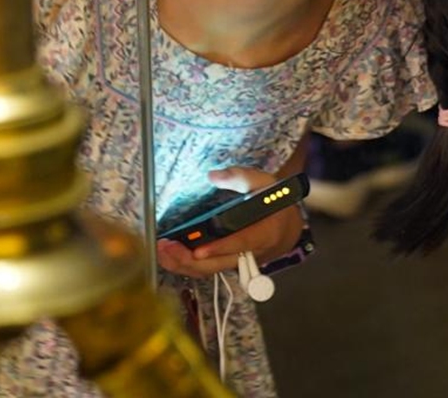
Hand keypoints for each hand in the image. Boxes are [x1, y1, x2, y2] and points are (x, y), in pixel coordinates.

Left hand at [156, 166, 304, 281]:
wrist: (286, 227)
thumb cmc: (275, 204)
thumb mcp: (265, 183)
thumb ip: (241, 177)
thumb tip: (214, 176)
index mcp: (264, 232)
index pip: (240, 243)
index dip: (219, 247)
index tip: (198, 250)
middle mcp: (250, 253)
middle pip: (219, 263)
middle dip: (190, 260)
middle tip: (167, 248)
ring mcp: (238, 261)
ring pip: (211, 270)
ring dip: (184, 264)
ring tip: (162, 251)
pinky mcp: (228, 263)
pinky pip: (207, 268)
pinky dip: (187, 265)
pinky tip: (169, 255)